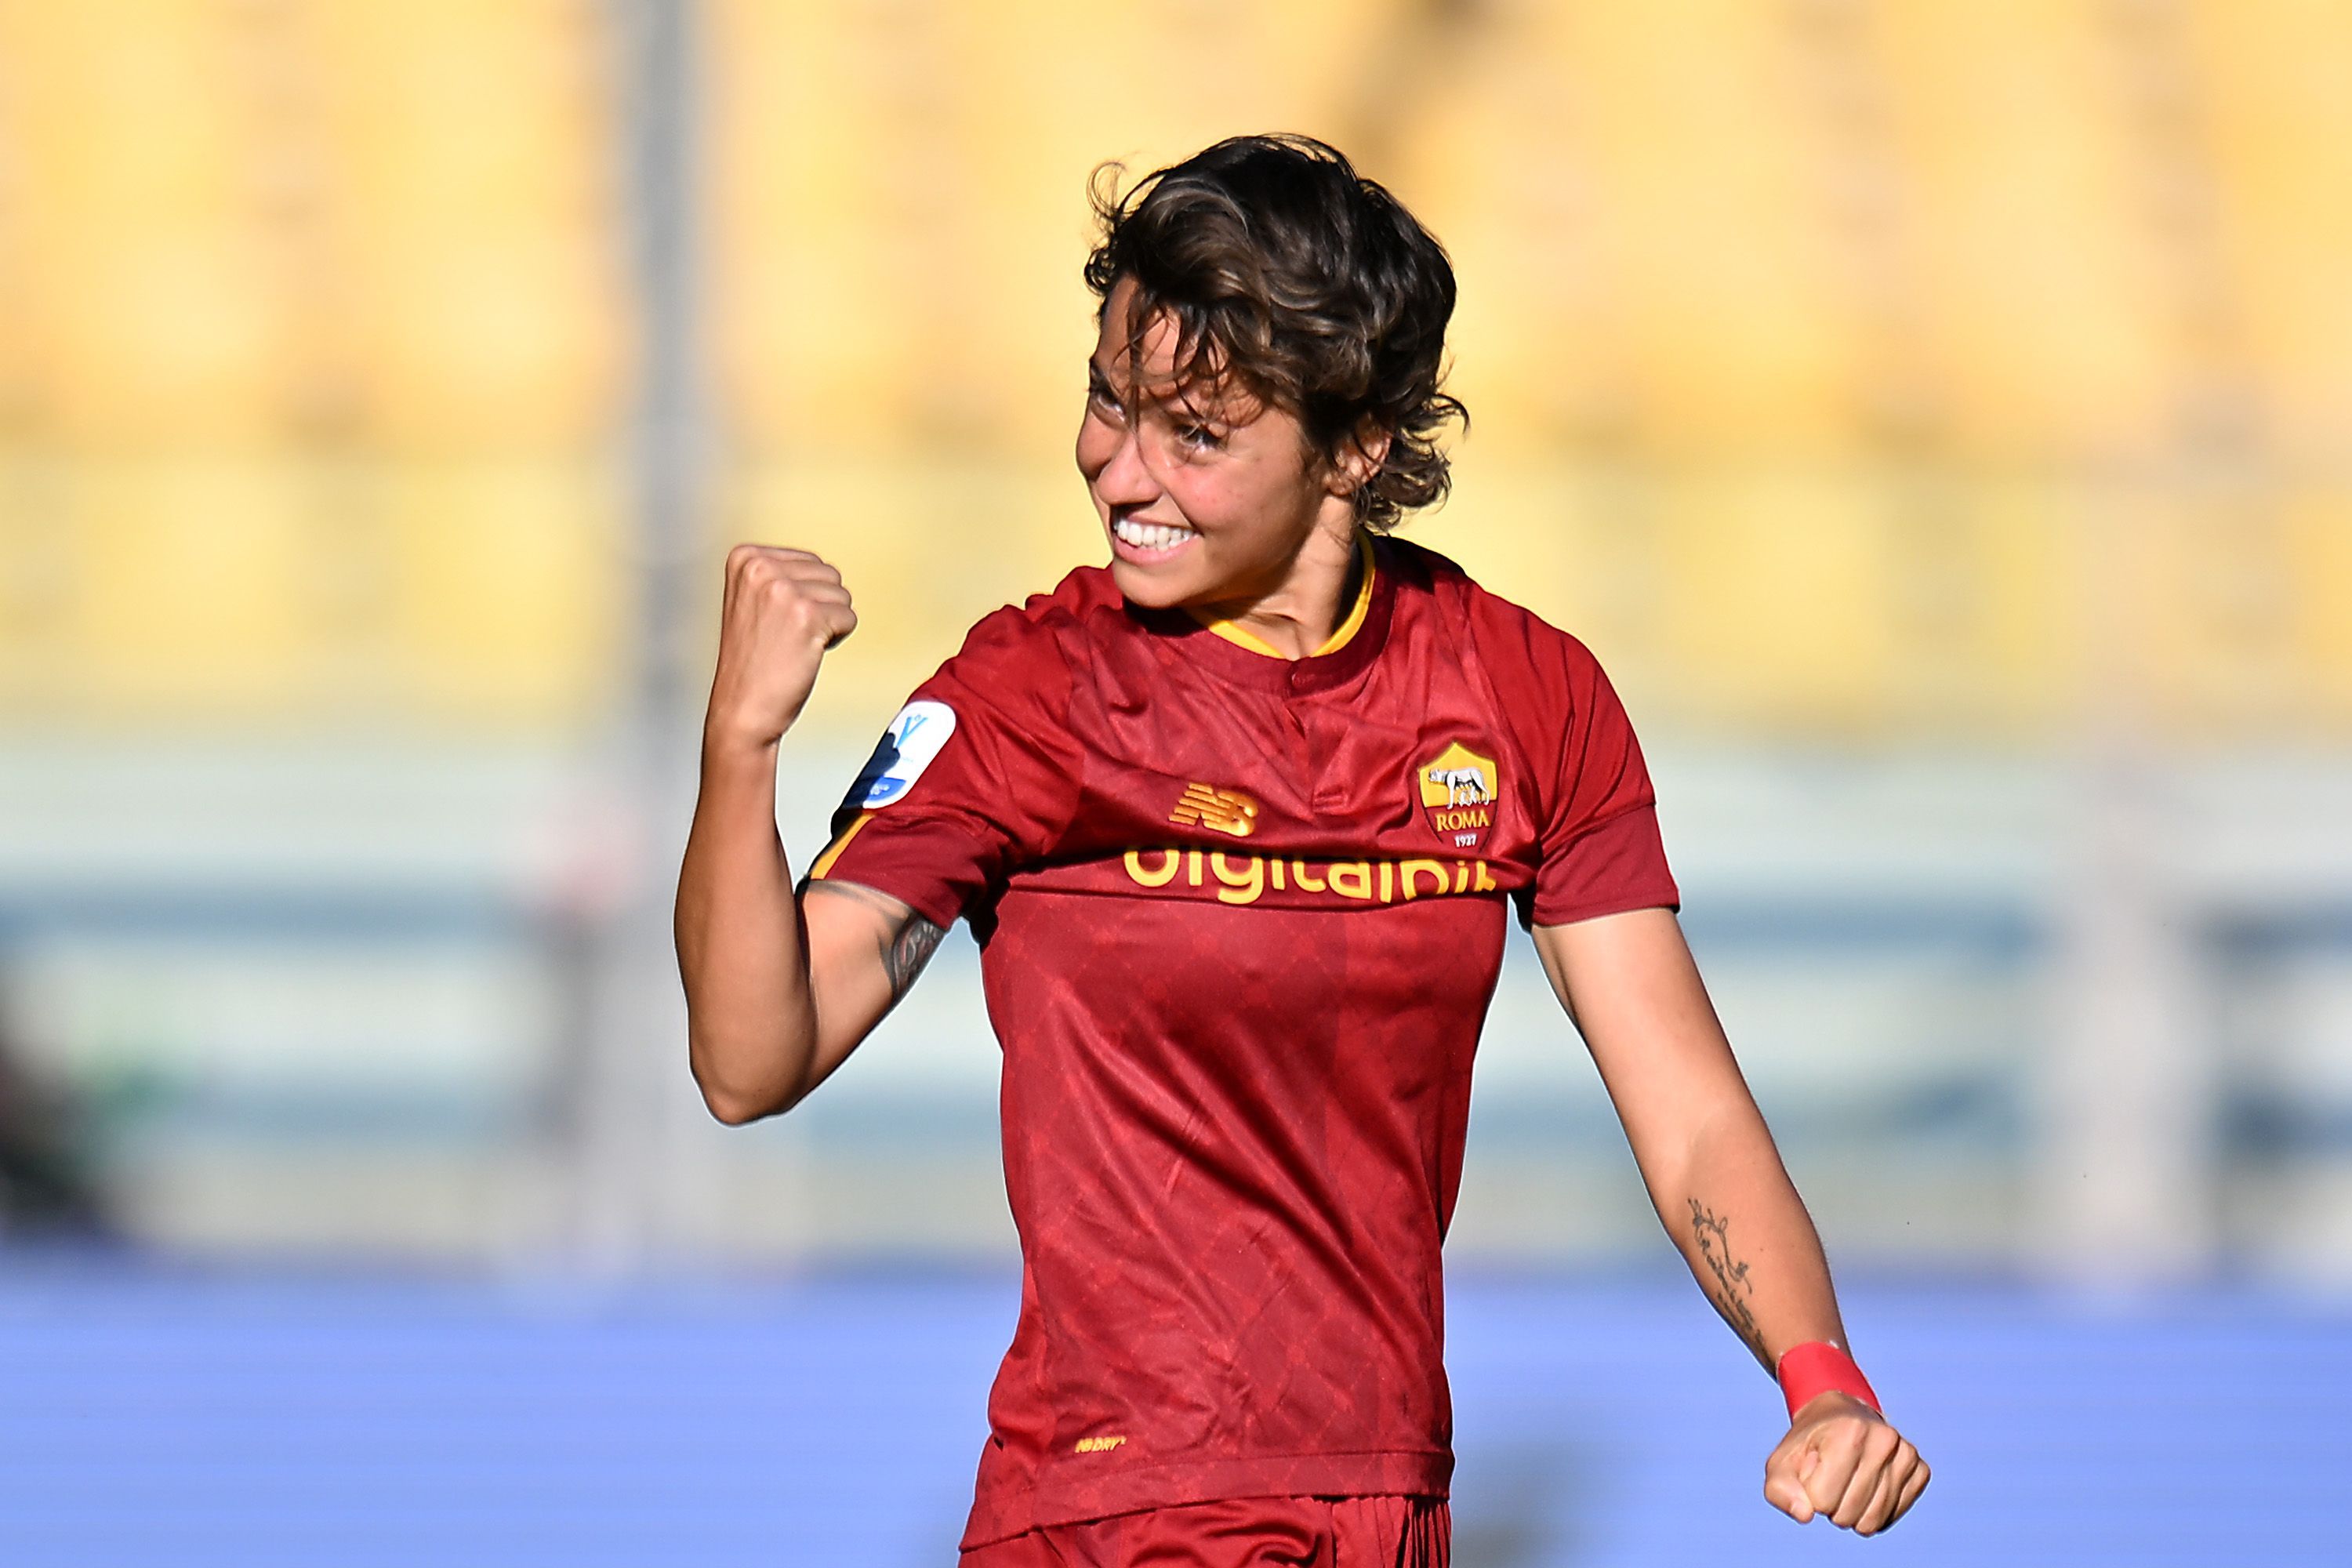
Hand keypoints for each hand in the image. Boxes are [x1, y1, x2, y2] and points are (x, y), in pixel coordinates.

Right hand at [704, 545, 857, 751]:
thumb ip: (781, 574)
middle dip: (819, 607)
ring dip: (827, 623)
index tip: (775, 620)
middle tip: (786, 635)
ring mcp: (783, 590)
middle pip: (829, 574)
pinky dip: (836, 639)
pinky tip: (806, 652)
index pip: (810, 561)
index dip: (804, 596)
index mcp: (746, 557)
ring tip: (794, 643)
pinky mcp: (807, 614)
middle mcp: (761, 567)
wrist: (742, 708)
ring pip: (842, 595)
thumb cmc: (752, 662)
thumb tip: (822, 568)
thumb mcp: (753, 600)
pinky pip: (849, 618)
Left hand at [1763, 1391, 1928, 1535]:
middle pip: (1848, 1514)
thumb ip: (1780, 1491)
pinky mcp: (1920, 1469)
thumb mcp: (1781, 1462)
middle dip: (1831, 1506)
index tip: (1815, 1470)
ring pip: (1873, 1522)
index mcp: (1849, 1433)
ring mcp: (1907, 1454)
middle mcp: (1884, 1440)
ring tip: (1847, 1481)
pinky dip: (1875, 1512)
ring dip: (1852, 1512)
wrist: (1840, 1416)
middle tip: (1830, 1477)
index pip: (1822, 1501)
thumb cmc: (1808, 1445)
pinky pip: (1892, 1517)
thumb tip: (1805, 1515)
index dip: (1811, 1493)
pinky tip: (1867, 1487)